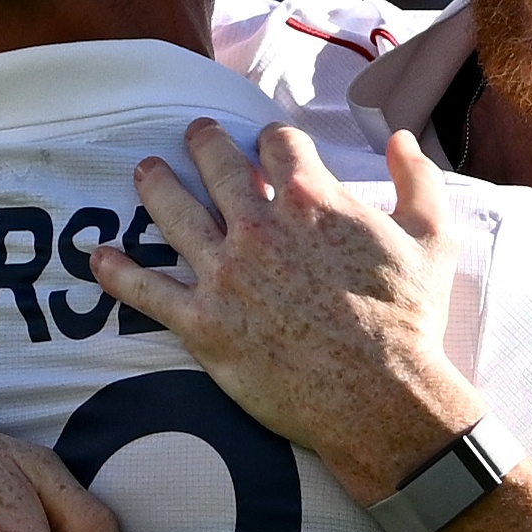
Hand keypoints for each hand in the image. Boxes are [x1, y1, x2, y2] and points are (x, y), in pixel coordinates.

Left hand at [91, 120, 482, 497]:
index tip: (268, 142)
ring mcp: (226, 273)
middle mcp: (260, 227)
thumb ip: (418, 180)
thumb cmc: (410, 321)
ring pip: (173, 212)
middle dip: (202, 142)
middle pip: (217, 164)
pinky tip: (98, 256)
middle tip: (193, 135)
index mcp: (314, 200)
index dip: (272, 138)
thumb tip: (402, 139)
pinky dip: (117, 271)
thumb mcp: (432, 240)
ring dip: (154, 185)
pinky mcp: (203, 322)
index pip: (278, 144)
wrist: (381, 396)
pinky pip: (145, 290)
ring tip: (144, 171)